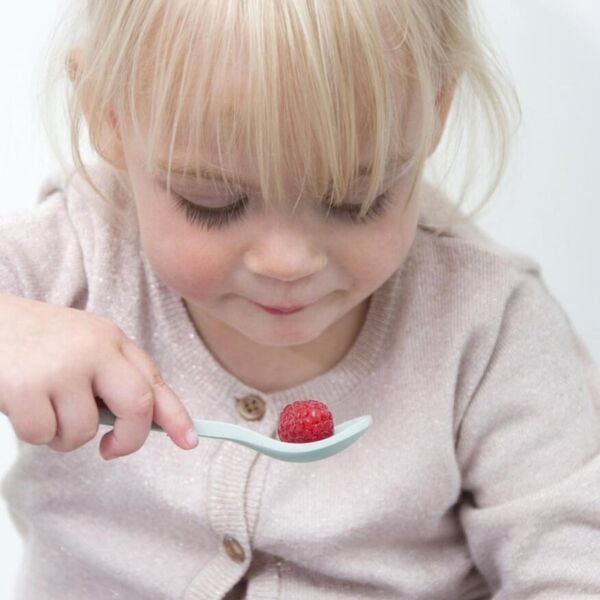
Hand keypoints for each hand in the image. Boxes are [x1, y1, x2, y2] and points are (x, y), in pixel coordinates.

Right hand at [0, 293, 197, 458]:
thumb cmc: (35, 341)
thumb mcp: (83, 346)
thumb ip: (114, 377)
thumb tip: (146, 421)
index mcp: (111, 339)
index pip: (154, 381)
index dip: (175, 415)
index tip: (189, 440)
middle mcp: (94, 349)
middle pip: (137, 406)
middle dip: (129, 439)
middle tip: (110, 449)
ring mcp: (62, 367)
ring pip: (84, 431)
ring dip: (65, 436)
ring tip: (45, 409)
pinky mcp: (27, 387)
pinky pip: (45, 435)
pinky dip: (34, 433)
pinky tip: (20, 405)